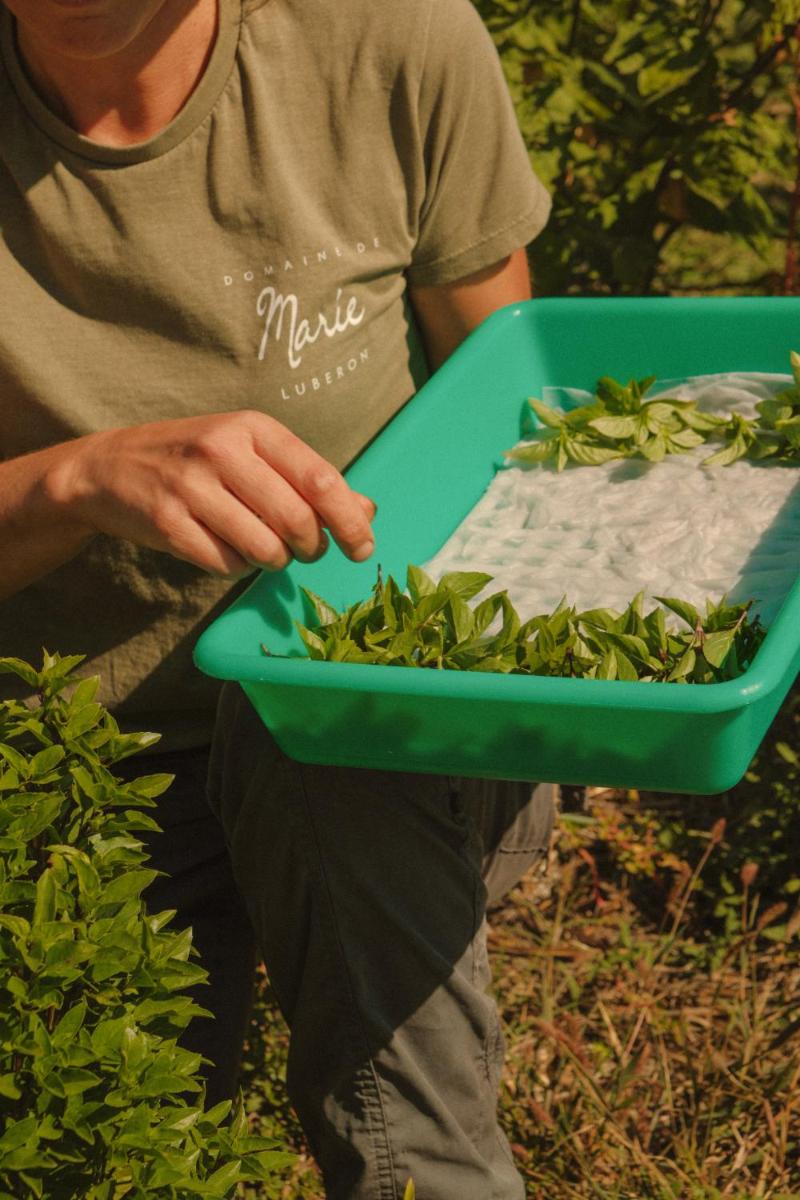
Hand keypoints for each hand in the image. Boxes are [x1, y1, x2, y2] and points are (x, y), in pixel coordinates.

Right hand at [52, 410, 376, 578]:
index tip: (362, 547)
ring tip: (263, 548)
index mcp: (254, 428)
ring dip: (275, 561)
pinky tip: (227, 549)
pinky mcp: (167, 523)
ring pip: (265, 548)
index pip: (321, 480)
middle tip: (305, 550)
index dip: (349, 522)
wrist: (110, 467)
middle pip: (297, 520)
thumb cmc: (197, 461)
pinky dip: (238, 567)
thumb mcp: (252, 453)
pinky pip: (227, 564)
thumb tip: (367, 512)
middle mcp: (223, 451)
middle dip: (311, 547)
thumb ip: (308, 479)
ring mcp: (191, 487)